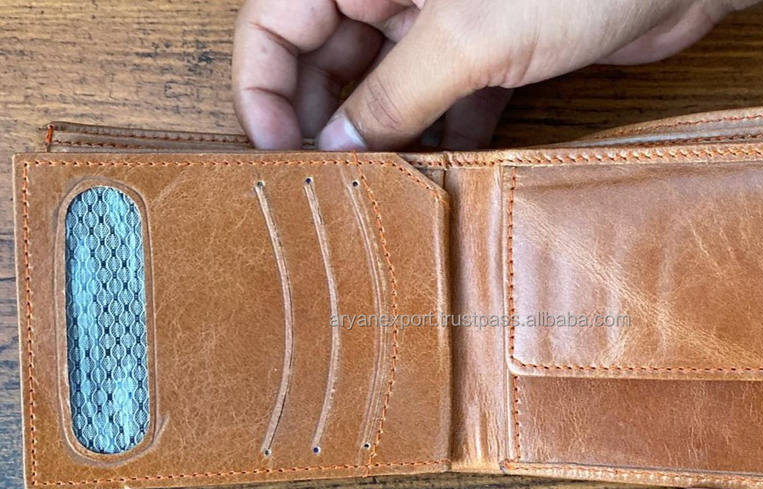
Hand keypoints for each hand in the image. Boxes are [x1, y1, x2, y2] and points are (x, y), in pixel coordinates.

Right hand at [232, 0, 761, 150]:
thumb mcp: (464, 40)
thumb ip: (389, 96)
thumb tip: (334, 147)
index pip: (274, 21)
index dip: (262, 87)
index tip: (276, 151)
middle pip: (324, 57)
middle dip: (323, 118)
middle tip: (330, 182)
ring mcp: (445, 17)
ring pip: (384, 83)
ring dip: (382, 134)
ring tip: (379, 189)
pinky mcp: (491, 48)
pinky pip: (443, 96)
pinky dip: (438, 132)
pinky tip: (437, 171)